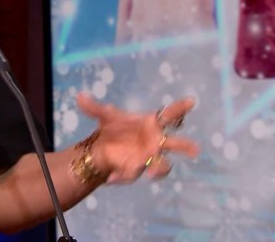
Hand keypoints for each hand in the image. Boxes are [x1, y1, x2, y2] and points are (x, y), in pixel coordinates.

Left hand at [75, 93, 198, 182]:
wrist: (102, 149)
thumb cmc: (112, 129)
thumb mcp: (103, 117)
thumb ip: (93, 107)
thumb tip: (79, 97)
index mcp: (151, 123)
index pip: (169, 114)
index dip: (180, 108)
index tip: (191, 101)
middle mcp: (155, 141)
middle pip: (175, 144)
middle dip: (185, 146)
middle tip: (195, 150)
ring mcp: (149, 157)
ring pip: (162, 165)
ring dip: (160, 169)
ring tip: (153, 173)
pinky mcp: (138, 169)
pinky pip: (136, 174)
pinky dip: (124, 176)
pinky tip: (113, 177)